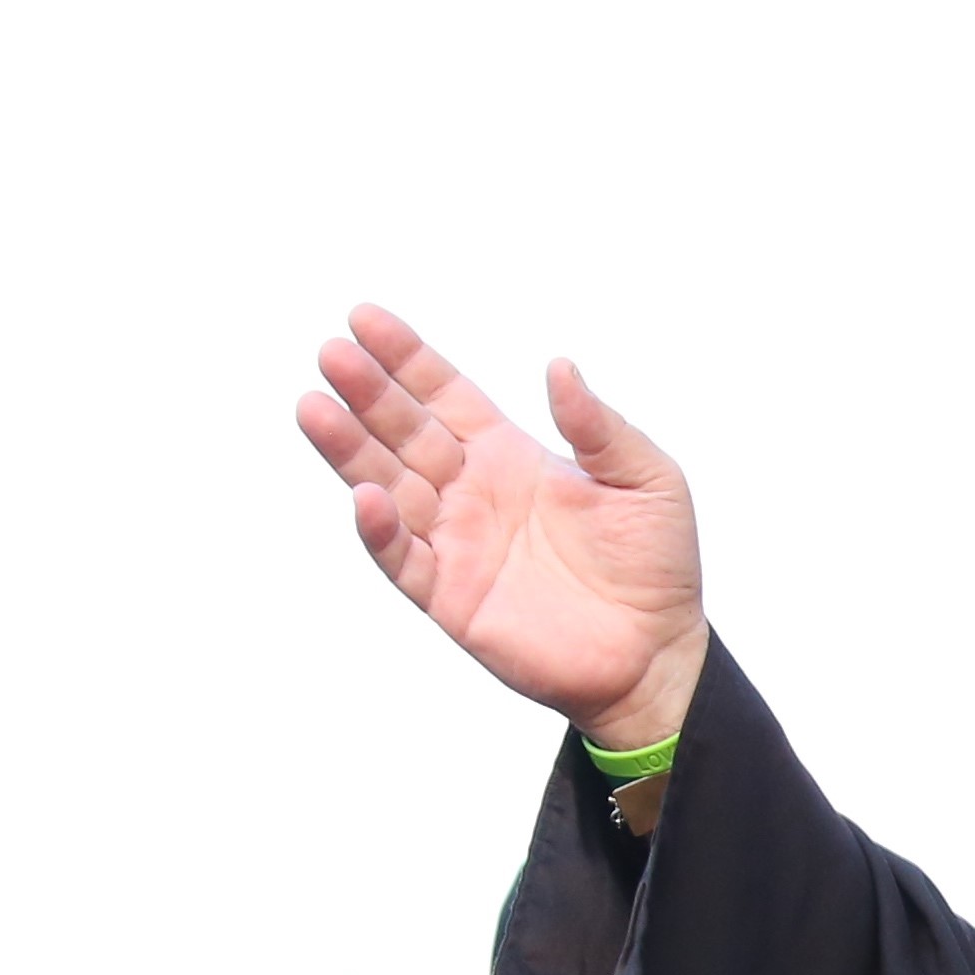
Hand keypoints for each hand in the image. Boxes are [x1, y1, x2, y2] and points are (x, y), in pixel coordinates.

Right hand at [298, 307, 712, 751]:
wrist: (658, 655)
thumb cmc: (657, 568)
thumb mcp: (647, 479)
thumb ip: (600, 426)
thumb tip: (560, 367)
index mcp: (510, 456)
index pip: (444, 395)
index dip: (405, 358)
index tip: (365, 319)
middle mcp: (472, 493)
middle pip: (404, 432)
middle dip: (368, 393)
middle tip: (333, 354)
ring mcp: (457, 544)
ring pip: (388, 486)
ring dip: (350, 450)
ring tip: (315, 407)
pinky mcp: (452, 597)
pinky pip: (403, 560)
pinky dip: (380, 531)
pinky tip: (364, 497)